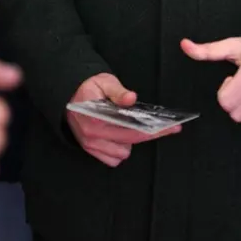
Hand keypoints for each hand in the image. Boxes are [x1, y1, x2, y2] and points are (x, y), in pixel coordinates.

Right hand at [66, 74, 180, 167]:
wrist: (66, 93)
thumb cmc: (87, 87)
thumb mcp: (103, 81)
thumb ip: (117, 91)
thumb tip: (131, 99)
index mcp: (96, 118)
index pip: (132, 129)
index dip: (154, 130)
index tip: (173, 128)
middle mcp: (92, 136)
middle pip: (131, 142)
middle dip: (149, 135)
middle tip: (164, 127)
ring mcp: (90, 144)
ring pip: (121, 154)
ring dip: (129, 143)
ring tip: (132, 127)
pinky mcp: (88, 149)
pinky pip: (111, 160)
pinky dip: (119, 151)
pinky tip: (121, 137)